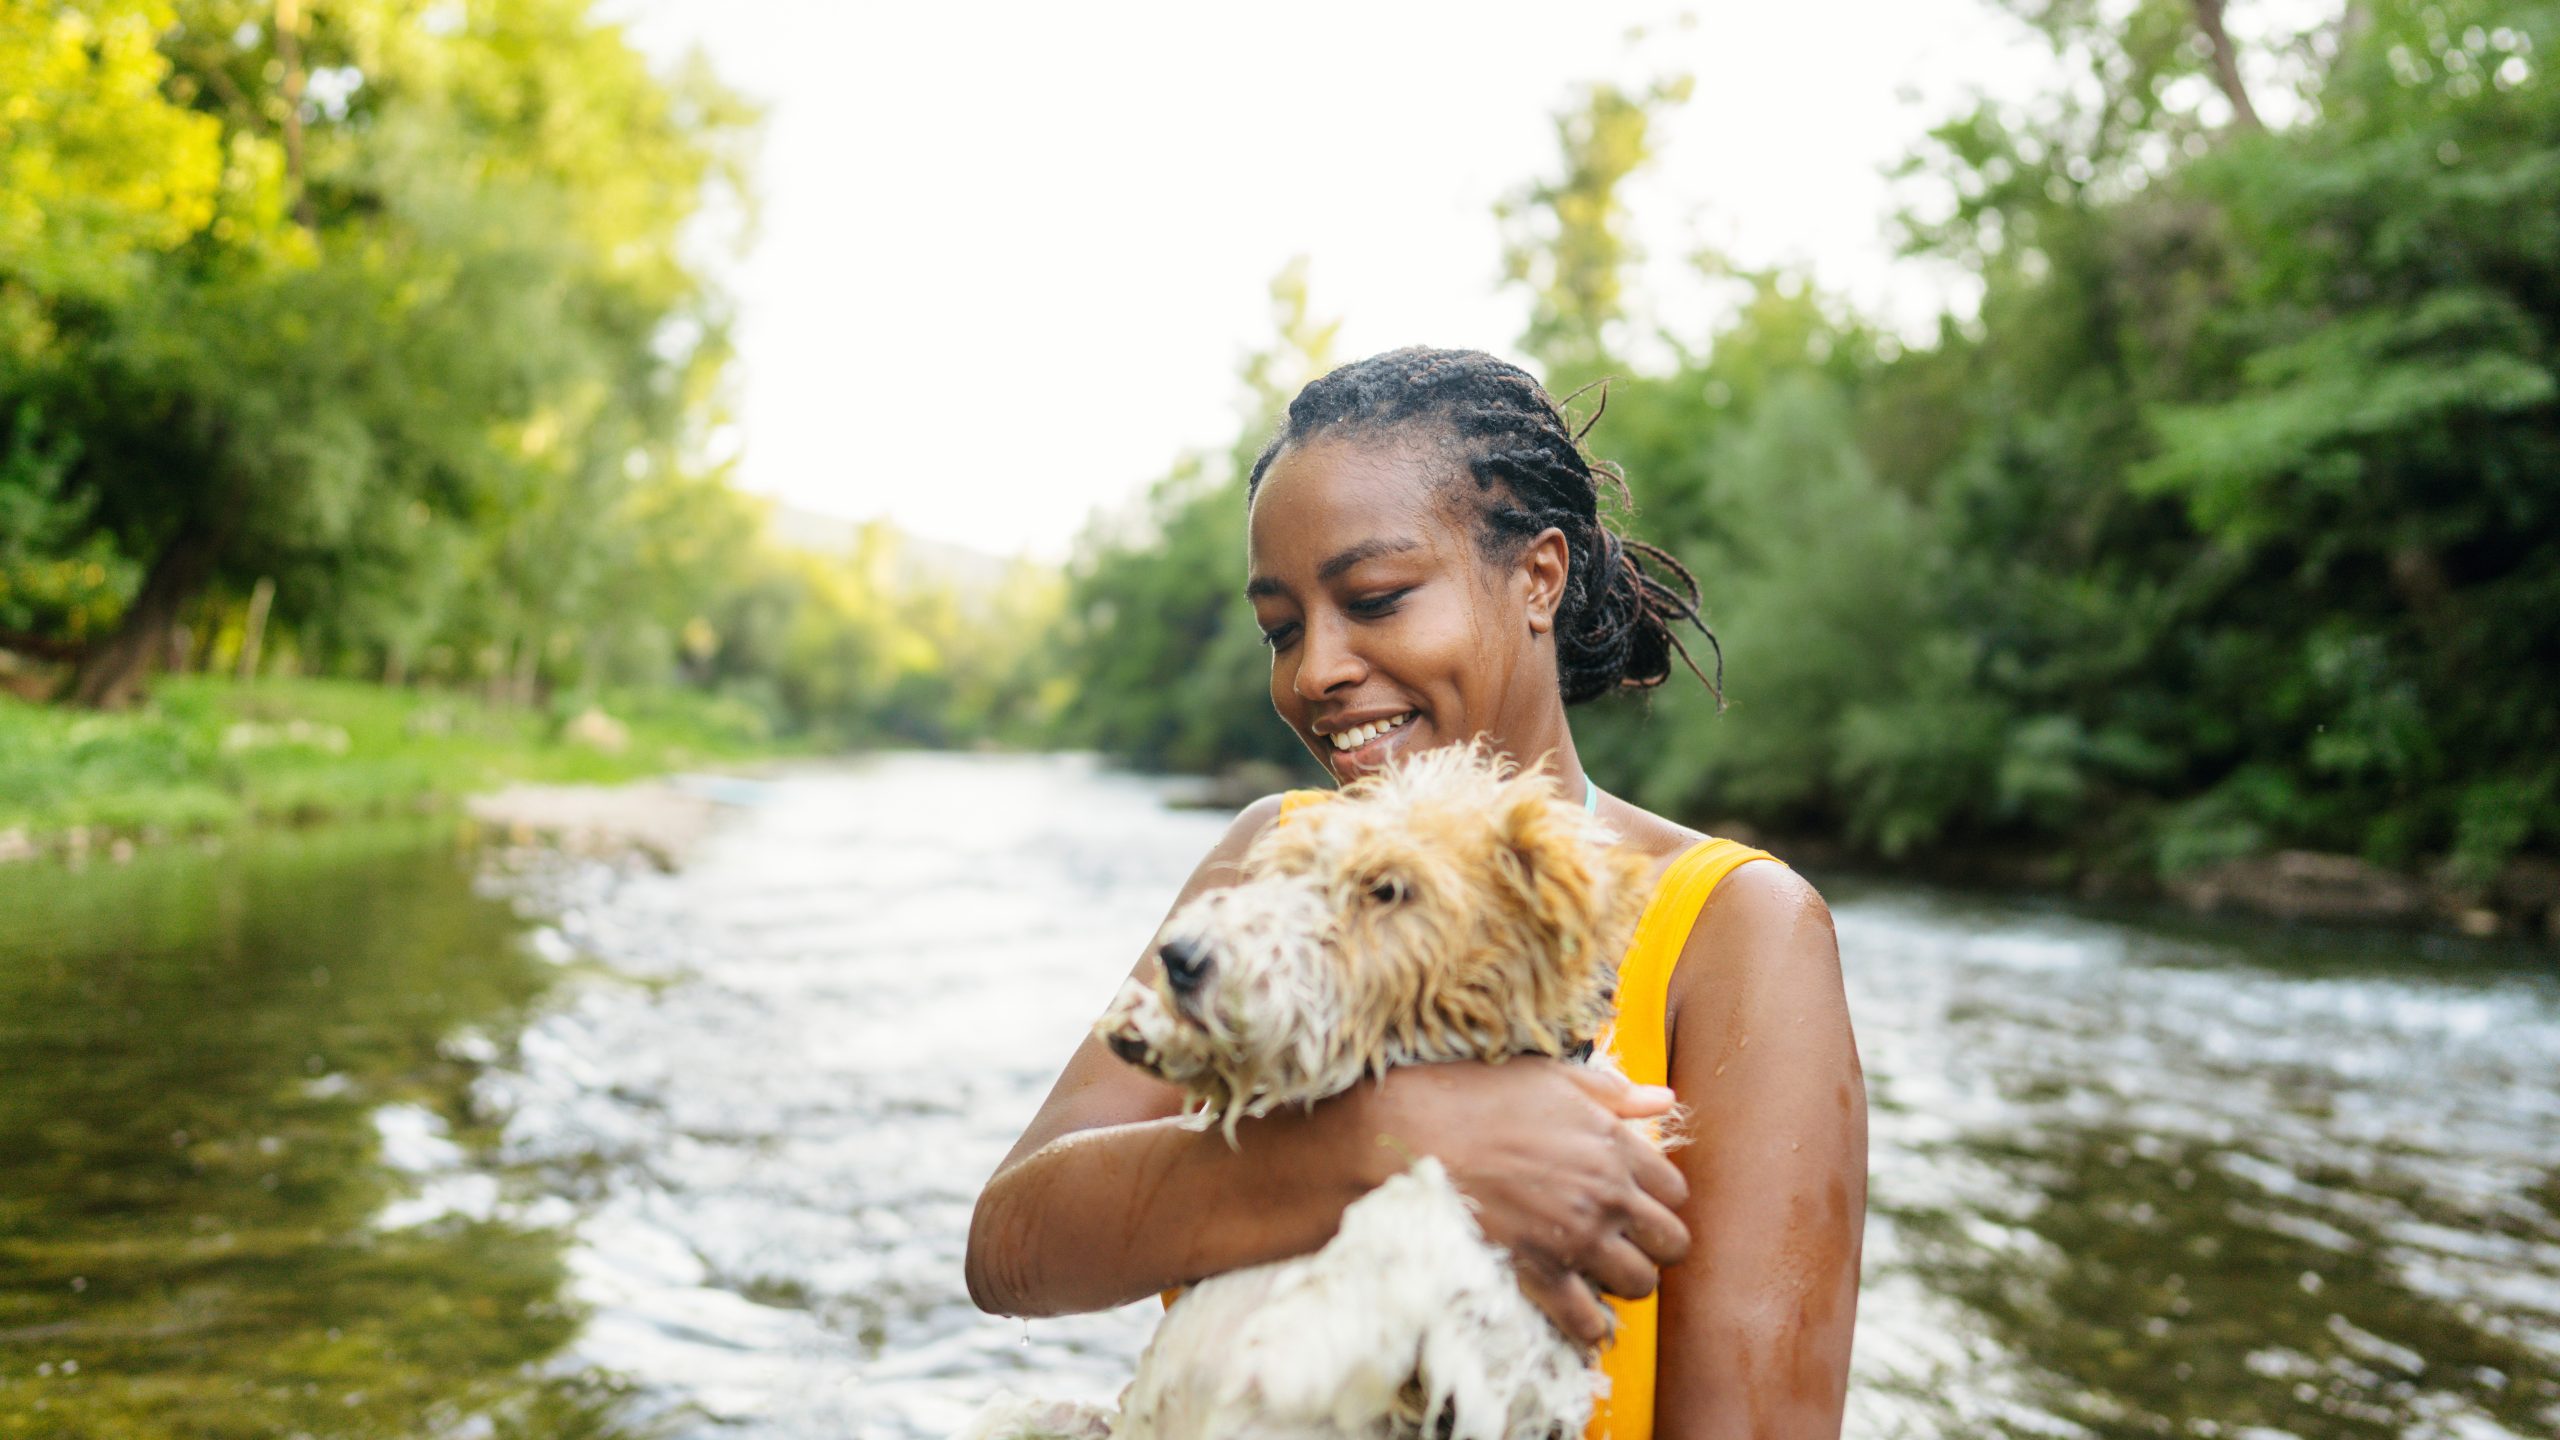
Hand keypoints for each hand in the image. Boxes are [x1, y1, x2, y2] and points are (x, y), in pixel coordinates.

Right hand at [1339, 1058, 1691, 1347]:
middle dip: (1653, 1245)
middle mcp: (1605, 1194)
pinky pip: (1587, 1320)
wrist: (1410, 1133)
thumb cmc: (1475, 1097)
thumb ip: (1611, 1092)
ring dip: (1624, 1282)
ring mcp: (1574, 1237)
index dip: (1658, 1199)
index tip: (1634, 1201)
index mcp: (1611, 1145)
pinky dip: (1587, 1325)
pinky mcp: (1538, 1272)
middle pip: (1671, 1243)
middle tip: (1623, 1241)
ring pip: (1640, 1284)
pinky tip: (1576, 1312)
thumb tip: (1662, 1099)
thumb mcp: (1549, 1077)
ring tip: (1598, 1272)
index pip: (1675, 1190)